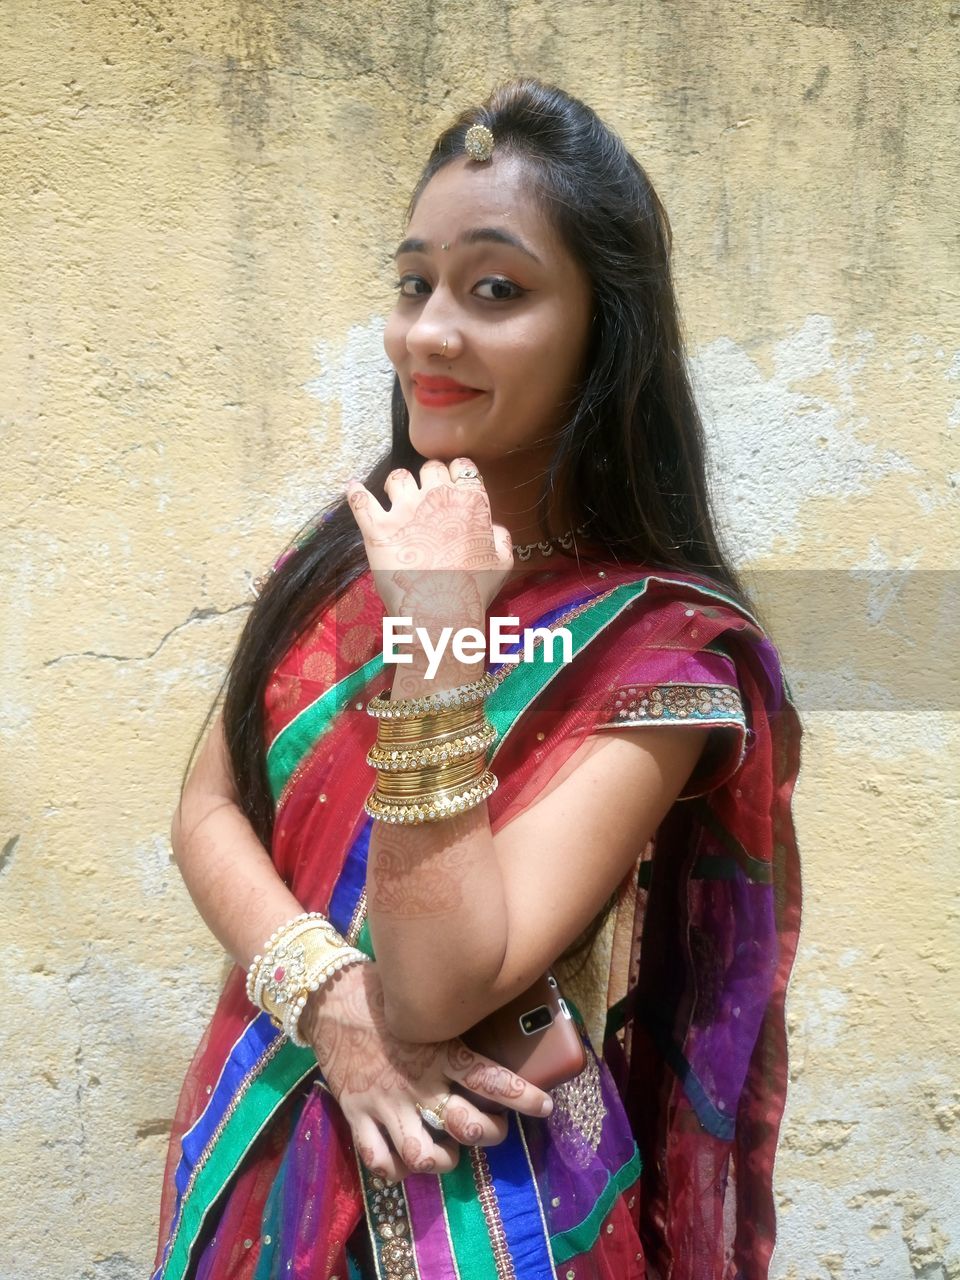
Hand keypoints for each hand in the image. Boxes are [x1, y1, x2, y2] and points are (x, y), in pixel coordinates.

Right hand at [300, 961, 552, 1182]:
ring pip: (423, 1154)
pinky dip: (395, 1169)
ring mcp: (386, 1102)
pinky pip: (379, 1160)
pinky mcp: (357, 1114)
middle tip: (495, 1130)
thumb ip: (450, 1018)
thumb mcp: (423, 1000)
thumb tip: (485, 1009)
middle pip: (466, 1126)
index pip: (489, 1078)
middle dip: (490, 1135)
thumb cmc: (382, 991)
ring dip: (444, 1161)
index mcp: (439, 1050)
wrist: (327, 997)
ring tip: (450, 1155)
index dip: (521, 1096)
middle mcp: (417, 1082)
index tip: (545, 1106)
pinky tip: (404, 1161)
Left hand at [345, 459, 513, 620]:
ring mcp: (404, 510)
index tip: (452, 486)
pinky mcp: (377, 527)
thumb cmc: (475, 590)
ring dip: (398, 486)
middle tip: (427, 498)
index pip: (461, 466)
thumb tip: (492, 525)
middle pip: (430, 468)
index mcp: (470, 501)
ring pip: (398, 477)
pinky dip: (356, 492)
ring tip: (397, 500)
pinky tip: (354, 487)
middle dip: (429, 478)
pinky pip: (360, 499)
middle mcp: (437, 497)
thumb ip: (500, 536)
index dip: (456, 474)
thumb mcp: (502, 562)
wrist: (442, 614)